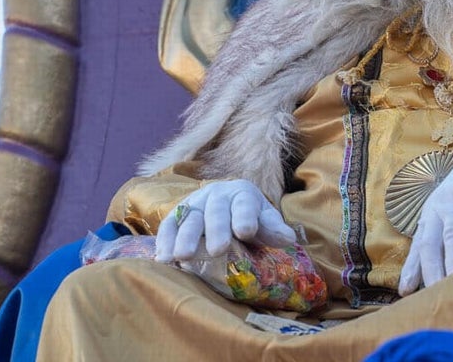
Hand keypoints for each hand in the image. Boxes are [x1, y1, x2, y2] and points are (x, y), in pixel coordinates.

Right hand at [154, 179, 295, 261]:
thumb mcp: (264, 219)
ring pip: (190, 218)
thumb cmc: (249, 216)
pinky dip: (165, 240)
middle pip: (216, 212)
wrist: (226, 203)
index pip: (245, 204)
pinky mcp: (177, 214)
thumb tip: (289, 240)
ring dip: (184, 237)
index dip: (245, 217)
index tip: (246, 232)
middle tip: (217, 250)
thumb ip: (274, 229)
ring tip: (182, 257)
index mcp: (243, 194)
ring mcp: (195, 203)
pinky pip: (169, 225)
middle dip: (216, 229)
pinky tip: (163, 258)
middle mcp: (217, 195)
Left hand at [398, 137, 452, 294]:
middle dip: (430, 273)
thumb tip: (449, 270)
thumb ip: (452, 239)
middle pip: (430, 245)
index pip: (419, 246)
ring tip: (451, 287)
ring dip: (451, 264)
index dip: (412, 269)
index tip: (405, 292)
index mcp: (432, 214)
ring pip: (449, 237)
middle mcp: (439, 208)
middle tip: (433, 299)